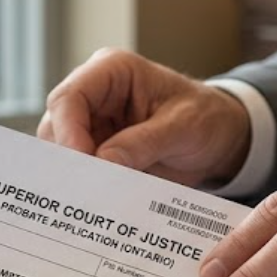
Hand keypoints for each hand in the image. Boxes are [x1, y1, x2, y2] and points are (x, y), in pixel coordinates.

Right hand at [38, 48, 251, 186]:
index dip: (67, 132)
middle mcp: (94, 94)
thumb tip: (104, 162)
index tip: (83, 164)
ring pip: (62, 153)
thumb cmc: (206, 117)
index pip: (69, 97)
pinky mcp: (97, 151)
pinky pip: (81, 171)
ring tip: (94, 202)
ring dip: (76, 177)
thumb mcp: (185, 126)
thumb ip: (145, 142)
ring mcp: (93, 124)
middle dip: (68, 159)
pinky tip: (98, 205)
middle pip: (56, 126)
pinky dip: (88, 188)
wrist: (220, 138)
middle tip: (85, 192)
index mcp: (112, 71)